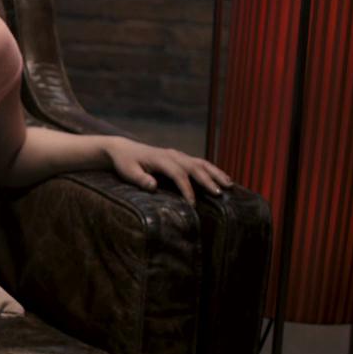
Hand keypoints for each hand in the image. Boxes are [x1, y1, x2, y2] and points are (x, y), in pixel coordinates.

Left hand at [102, 137, 233, 205]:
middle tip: (220, 193)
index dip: (186, 189)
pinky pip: (200, 163)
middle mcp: (173, 155)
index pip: (178, 174)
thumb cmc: (125, 163)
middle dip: (208, 180)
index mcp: (161, 159)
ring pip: (201, 163)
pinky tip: (222, 179)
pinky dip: (212, 170)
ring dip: (216, 173)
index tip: (192, 204)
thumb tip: (153, 186)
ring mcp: (178, 155)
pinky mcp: (180, 157)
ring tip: (229, 185)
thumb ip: (139, 179)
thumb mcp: (127, 172)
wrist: (123, 149)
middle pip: (194, 167)